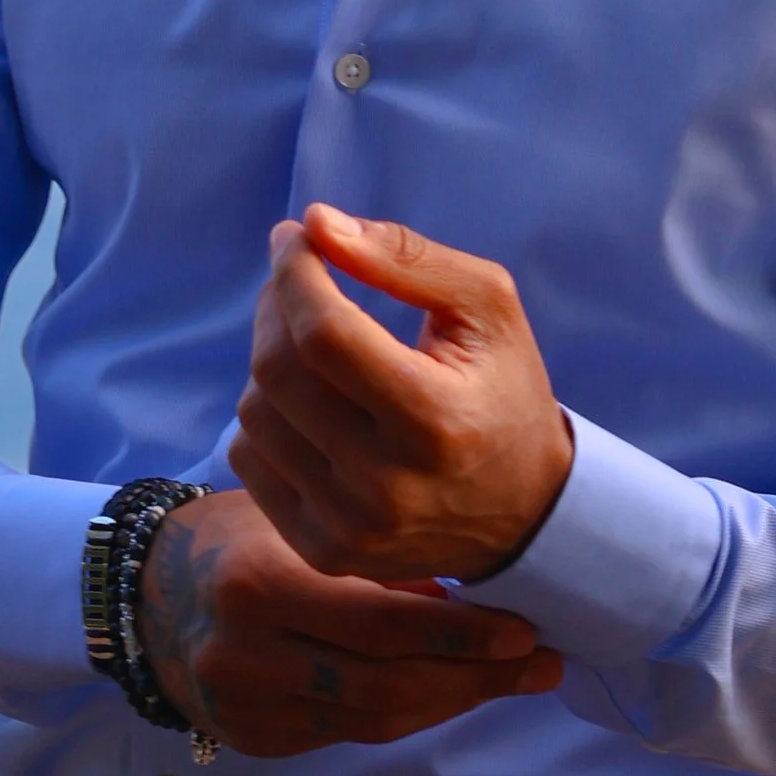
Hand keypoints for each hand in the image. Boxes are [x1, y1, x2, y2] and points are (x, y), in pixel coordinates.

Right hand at [136, 487, 560, 759]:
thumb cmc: (234, 537)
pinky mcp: (252, 736)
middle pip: (386, 684)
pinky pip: (347, 733)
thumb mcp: (294, 521)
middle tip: (537, 663)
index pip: (381, 624)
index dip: (461, 634)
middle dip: (474, 677)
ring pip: (373, 719)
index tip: (523, 630)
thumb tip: (461, 590)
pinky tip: (447, 693)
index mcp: (259, 584)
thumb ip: (370, 559)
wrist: (146, 592)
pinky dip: (404, 714)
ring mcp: (247, 704)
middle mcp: (248, 653)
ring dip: (450, 701)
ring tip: (508, 679)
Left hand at [230, 205, 575, 585]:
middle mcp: (385, 485)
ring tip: (312, 341)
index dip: (297, 272)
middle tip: (300, 276)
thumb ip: (407, 258)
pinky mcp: (322, 551)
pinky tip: (309, 402)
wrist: (526, 513)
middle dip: (276, 303)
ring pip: (255, 413)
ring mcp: (347, 528)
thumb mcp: (487, 308)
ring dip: (271, 358)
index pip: (325, 334)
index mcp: (434, 420)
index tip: (297, 237)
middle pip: (278, 371)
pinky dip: (268, 415)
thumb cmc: (505, 392)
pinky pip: (249, 459)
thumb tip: (318, 224)